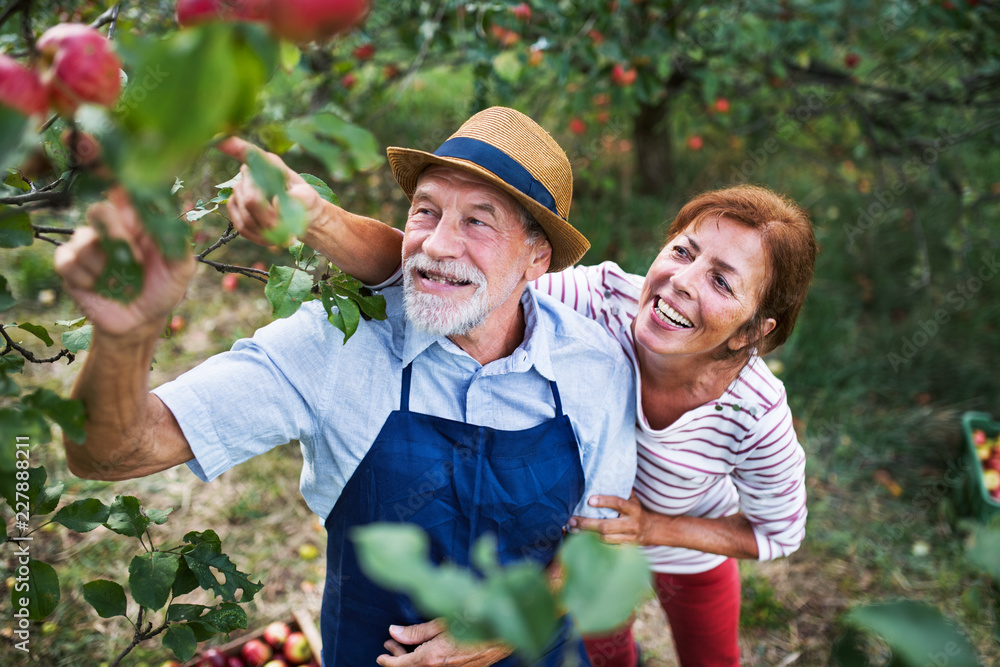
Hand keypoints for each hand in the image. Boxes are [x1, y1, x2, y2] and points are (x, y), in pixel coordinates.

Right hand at [54, 187, 195, 337]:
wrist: (141, 322)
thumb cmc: (163, 290)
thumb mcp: (181, 269)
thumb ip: (178, 244)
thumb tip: (175, 218)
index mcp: (137, 225)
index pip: (125, 197)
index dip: (124, 194)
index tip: (129, 202)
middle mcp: (111, 230)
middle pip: (99, 211)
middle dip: (115, 232)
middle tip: (133, 259)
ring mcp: (88, 246)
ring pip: (83, 239)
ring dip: (104, 266)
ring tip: (120, 284)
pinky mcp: (69, 266)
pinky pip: (66, 260)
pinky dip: (84, 277)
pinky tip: (99, 288)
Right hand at [216, 136, 329, 247]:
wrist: (301, 217)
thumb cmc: (305, 201)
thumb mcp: (309, 197)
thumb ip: (295, 199)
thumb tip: (275, 205)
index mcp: (268, 164)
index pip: (248, 154)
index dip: (233, 147)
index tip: (220, 140)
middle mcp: (249, 175)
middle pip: (250, 199)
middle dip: (269, 219)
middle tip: (289, 232)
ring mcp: (239, 193)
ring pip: (246, 217)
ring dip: (266, 231)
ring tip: (285, 236)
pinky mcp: (235, 211)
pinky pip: (242, 228)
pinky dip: (259, 237)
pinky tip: (272, 240)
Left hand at [377, 619, 511, 666]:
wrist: (502, 633)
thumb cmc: (473, 620)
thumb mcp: (441, 622)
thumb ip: (416, 630)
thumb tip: (394, 631)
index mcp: (431, 658)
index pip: (401, 665)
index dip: (389, 661)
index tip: (381, 656)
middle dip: (398, 659)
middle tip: (391, 646)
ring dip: (413, 660)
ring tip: (406, 646)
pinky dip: (428, 661)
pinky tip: (427, 648)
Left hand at [568, 493, 653, 545]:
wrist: (650, 529)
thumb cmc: (635, 510)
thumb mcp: (632, 498)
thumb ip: (620, 490)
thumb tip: (604, 475)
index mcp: (633, 509)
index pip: (618, 504)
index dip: (604, 502)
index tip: (590, 500)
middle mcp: (631, 524)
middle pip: (606, 526)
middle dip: (587, 523)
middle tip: (572, 519)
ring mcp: (628, 538)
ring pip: (605, 538)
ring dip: (586, 535)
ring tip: (573, 528)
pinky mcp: (624, 548)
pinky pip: (607, 547)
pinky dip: (593, 543)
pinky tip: (581, 538)